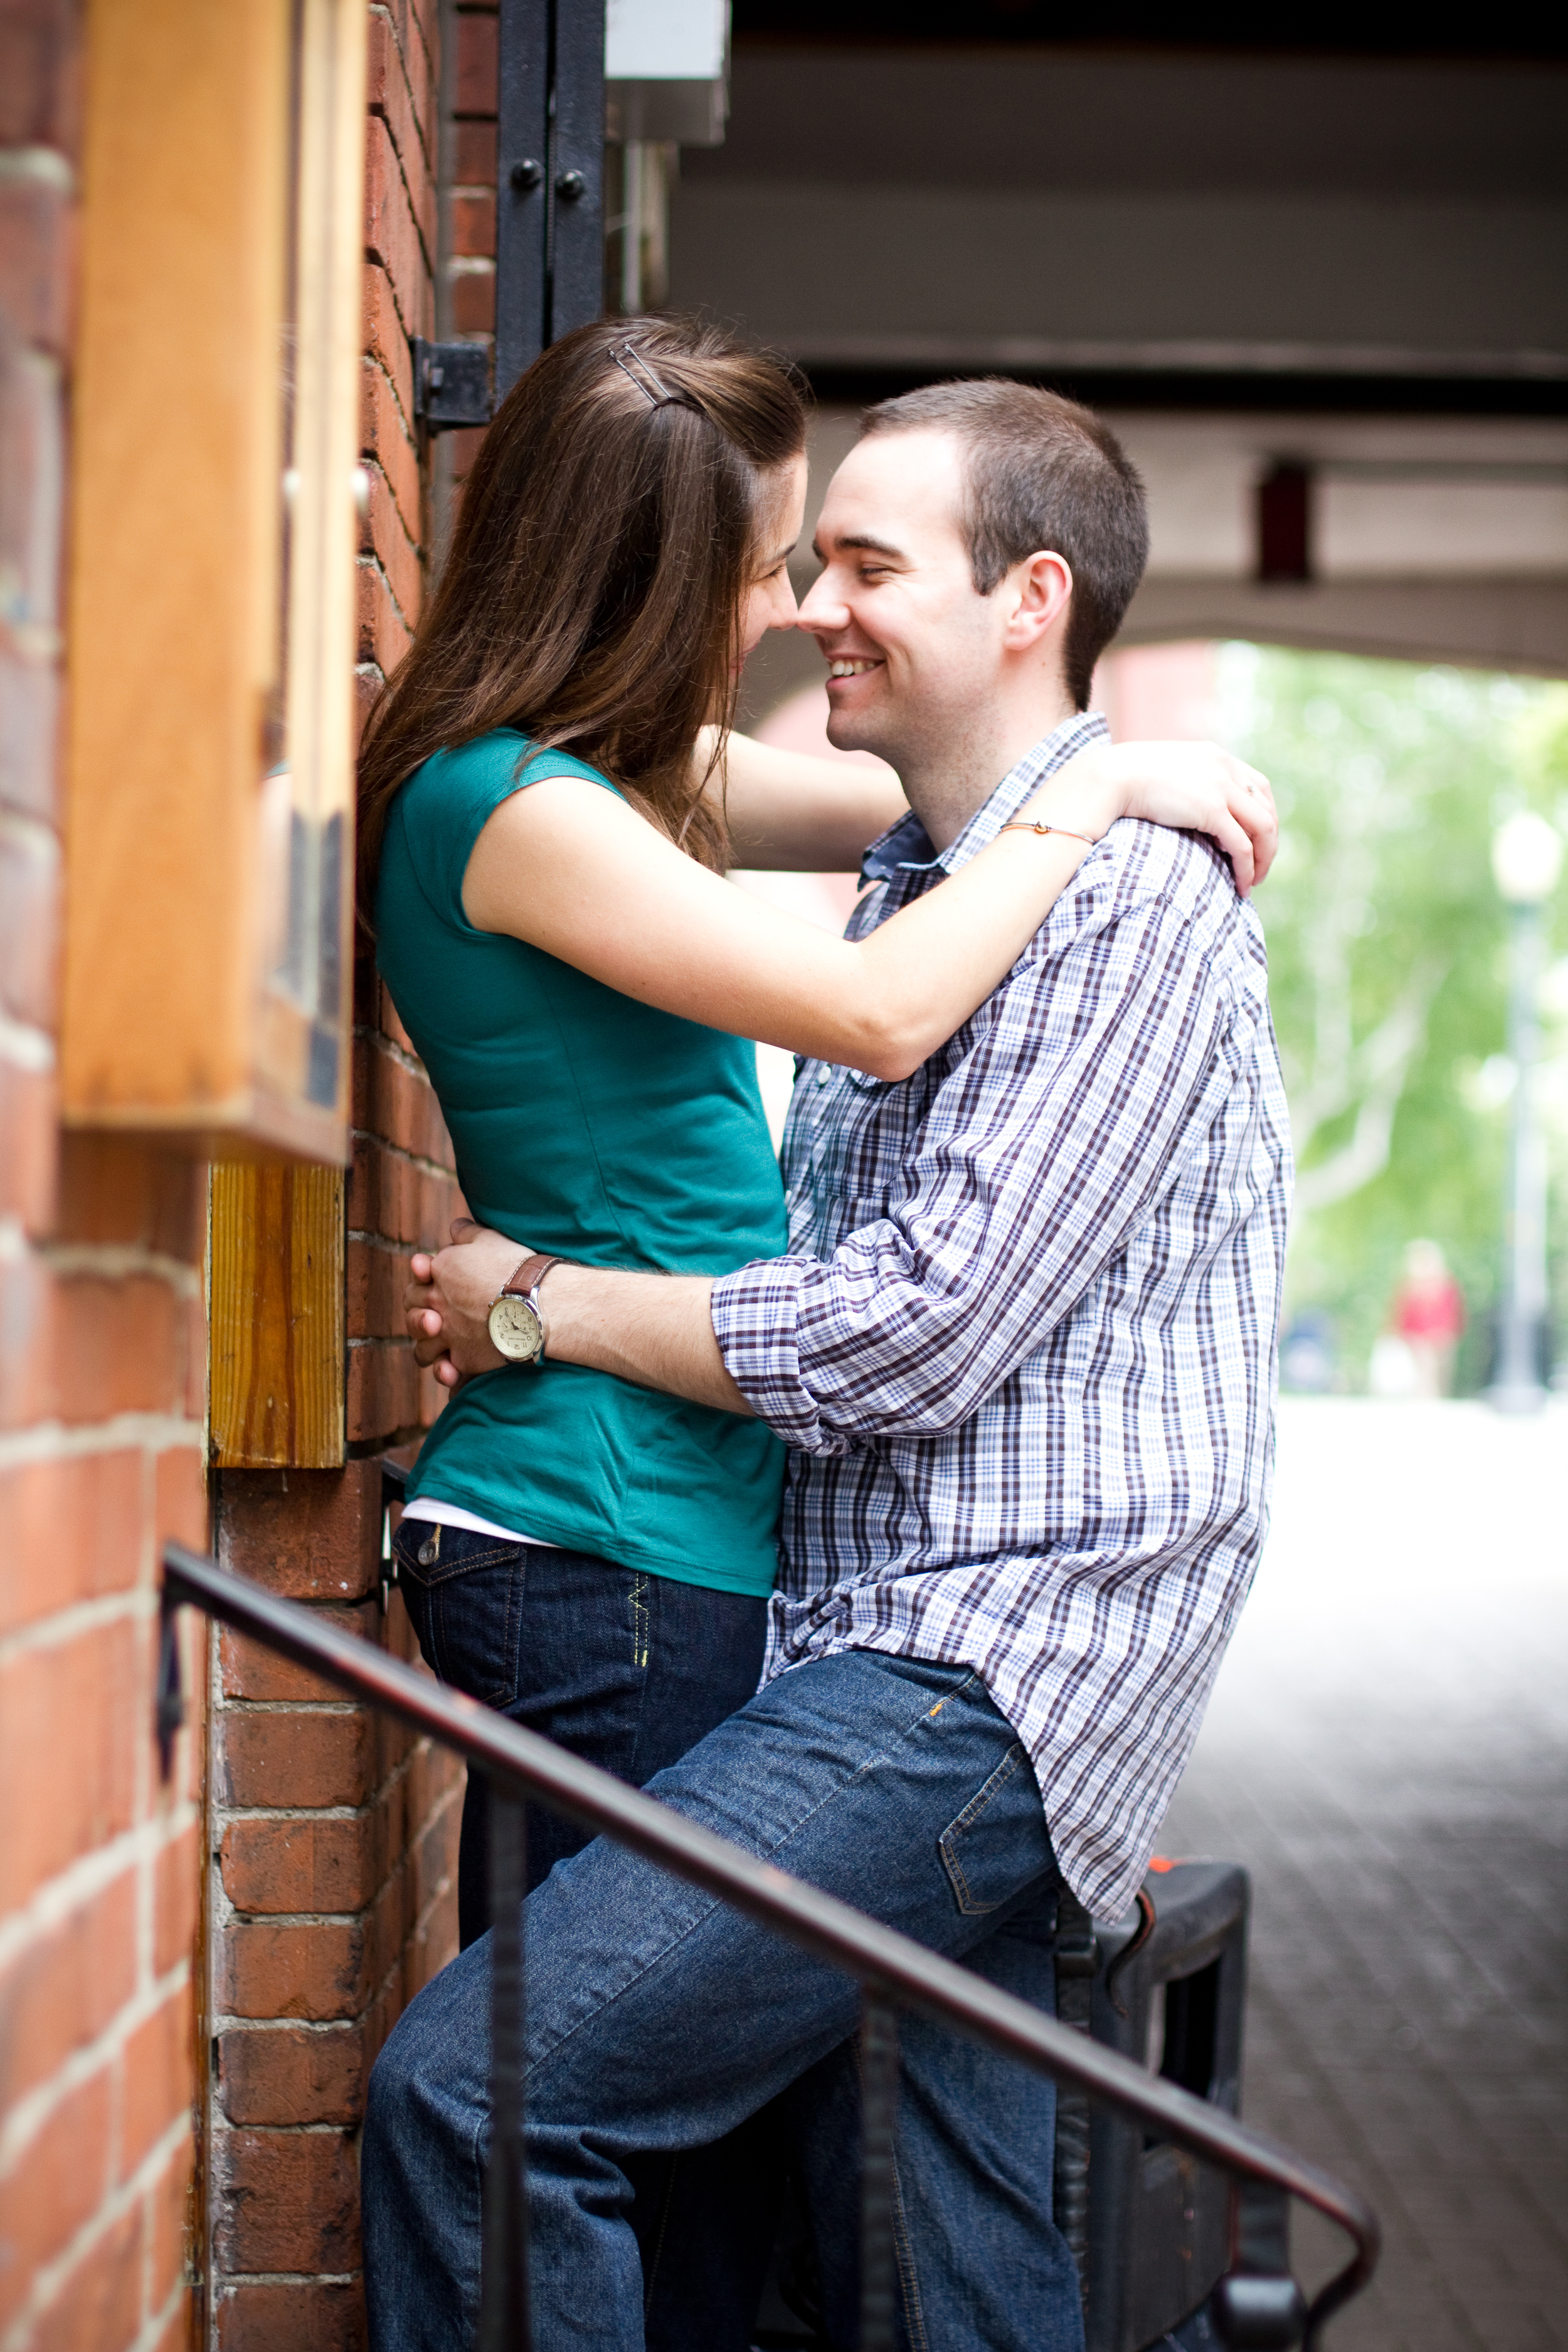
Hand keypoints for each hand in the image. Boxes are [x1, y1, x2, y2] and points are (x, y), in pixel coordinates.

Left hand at [405, 1218, 530, 1389]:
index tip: (433, 1275)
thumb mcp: (489, 1238)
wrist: (536, 1302)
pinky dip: (447, 1373)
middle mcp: (436, 1303)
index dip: (422, 1276)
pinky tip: (454, 1371)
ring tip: (443, 1347)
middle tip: (437, 1315)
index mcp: (440, 1271)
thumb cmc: (514, 1266)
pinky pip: (445, 1371)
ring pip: (422, 1348)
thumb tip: (455, 1228)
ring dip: (428, 1347)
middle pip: (412, 1310)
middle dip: (420, 1312)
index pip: (417, 1275)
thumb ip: (466, 1233)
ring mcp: (447, 1334)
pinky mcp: (462, 1359)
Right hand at [1028, 741, 1277, 894]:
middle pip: (1266, 808)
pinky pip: (1241, 845)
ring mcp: (1221, 787)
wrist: (1110, 777)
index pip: (1259, 786)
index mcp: (1216, 756)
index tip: (1257, 840)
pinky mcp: (1211, 810)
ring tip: (1252, 882)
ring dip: (1263, 859)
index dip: (1265, 816)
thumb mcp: (1165, 774)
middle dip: (1269, 842)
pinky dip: (1246, 868)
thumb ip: (1185, 785)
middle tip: (1260, 868)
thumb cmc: (1124, 779)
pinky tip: (1241, 886)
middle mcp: (1225, 768)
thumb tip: (1187, 809)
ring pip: (1261, 828)